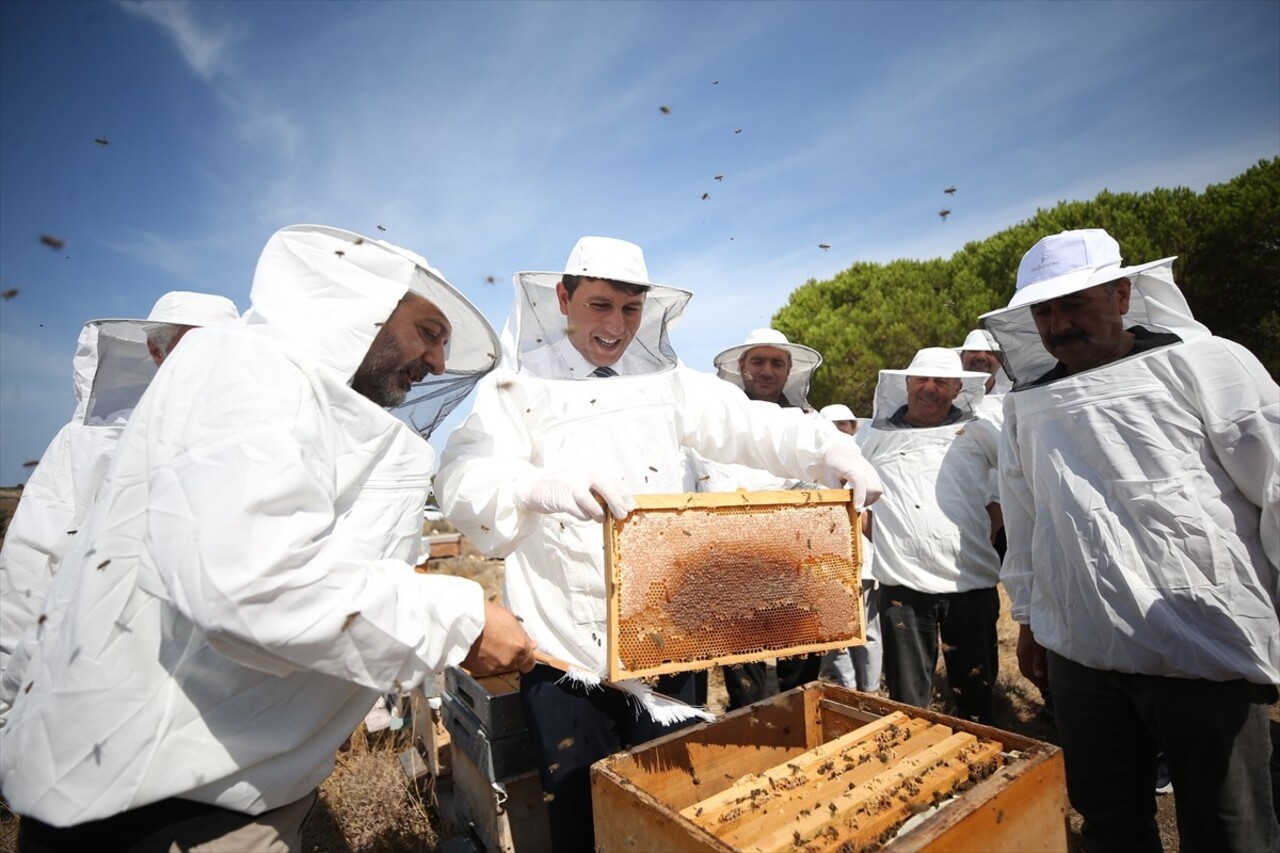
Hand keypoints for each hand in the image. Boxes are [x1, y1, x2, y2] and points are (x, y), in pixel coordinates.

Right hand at [461, 601, 537, 674]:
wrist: (461, 621)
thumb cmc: (485, 615)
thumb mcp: (510, 618)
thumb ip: (522, 635)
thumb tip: (531, 645)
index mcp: (520, 648)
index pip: (530, 663)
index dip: (525, 656)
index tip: (520, 649)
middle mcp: (508, 661)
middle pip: (513, 663)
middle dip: (508, 654)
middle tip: (499, 640)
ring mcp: (492, 667)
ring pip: (498, 665)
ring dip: (494, 657)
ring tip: (485, 642)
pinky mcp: (477, 670)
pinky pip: (483, 666)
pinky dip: (482, 660)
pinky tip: (477, 647)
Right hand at [514, 468, 634, 520]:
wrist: (537, 487)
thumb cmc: (565, 487)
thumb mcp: (584, 483)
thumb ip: (600, 490)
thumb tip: (622, 505)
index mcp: (590, 470)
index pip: (612, 479)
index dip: (624, 493)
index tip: (632, 506)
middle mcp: (582, 474)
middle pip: (606, 487)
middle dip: (617, 503)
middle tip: (622, 515)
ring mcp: (572, 485)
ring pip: (593, 503)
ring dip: (599, 513)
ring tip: (599, 517)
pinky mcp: (563, 499)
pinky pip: (580, 512)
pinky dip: (585, 517)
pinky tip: (583, 515)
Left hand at [821, 443, 883, 509]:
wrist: (840, 452)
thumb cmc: (833, 466)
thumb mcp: (829, 478)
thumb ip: (836, 492)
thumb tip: (842, 506)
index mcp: (853, 469)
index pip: (860, 482)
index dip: (860, 496)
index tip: (857, 508)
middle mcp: (866, 470)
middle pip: (873, 489)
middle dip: (865, 501)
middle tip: (853, 506)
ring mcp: (872, 472)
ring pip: (878, 491)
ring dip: (869, 500)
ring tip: (857, 501)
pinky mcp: (874, 475)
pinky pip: (878, 489)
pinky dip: (872, 496)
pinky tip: (862, 496)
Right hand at [1016, 623, 1047, 690]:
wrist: (1029, 618)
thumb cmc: (1035, 633)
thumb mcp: (1038, 648)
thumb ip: (1038, 662)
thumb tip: (1038, 676)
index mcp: (1023, 656)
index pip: (1028, 673)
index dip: (1036, 681)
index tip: (1044, 688)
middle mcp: (1021, 655)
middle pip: (1026, 671)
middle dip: (1034, 679)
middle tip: (1044, 686)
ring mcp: (1022, 651)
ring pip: (1027, 666)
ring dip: (1034, 673)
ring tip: (1043, 679)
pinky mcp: (1025, 647)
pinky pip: (1028, 661)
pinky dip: (1034, 667)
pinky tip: (1040, 667)